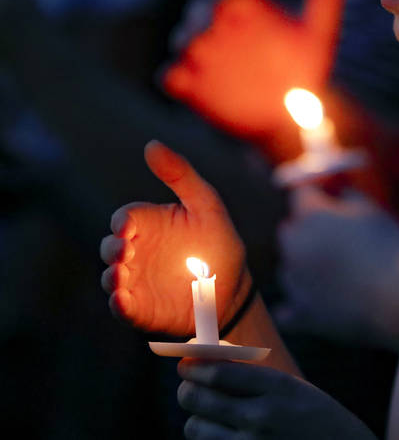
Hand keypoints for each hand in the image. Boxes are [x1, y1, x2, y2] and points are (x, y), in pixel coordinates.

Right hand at [100, 141, 251, 334]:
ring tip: (120, 277)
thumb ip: (181, 174)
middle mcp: (136, 251)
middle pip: (110, 247)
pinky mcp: (139, 307)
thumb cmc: (217, 240)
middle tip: (124, 252)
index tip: (127, 227)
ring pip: (110, 278)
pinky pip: (121, 307)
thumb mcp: (206, 203)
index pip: (124, 219)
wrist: (233, 286)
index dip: (122, 223)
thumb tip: (150, 144)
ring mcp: (135, 280)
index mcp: (149, 224)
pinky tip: (123, 301)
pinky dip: (118, 304)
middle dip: (112, 249)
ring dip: (111, 278)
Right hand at [163, 0, 346, 141]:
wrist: (295, 109)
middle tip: (211, 32)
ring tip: (205, 56)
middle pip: (198, 14)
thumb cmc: (306, 67)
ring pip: (184, 43)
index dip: (231, 2)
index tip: (238, 13)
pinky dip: (174, 77)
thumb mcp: (319, 32)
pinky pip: (172, 77)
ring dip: (188, 46)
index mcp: (247, 9)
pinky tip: (188, 83)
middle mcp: (221, 28)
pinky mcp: (193, 87)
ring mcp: (205, 57)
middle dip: (201, 20)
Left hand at [177, 360, 374, 438]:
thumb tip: (203, 354)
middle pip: (196, 398)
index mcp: (277, 387)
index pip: (216, 372)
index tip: (186, 360)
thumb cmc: (312, 415)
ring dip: (197, 417)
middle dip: (187, 387)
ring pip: (193, 427)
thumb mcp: (290, 386)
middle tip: (190, 384)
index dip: (192, 364)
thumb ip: (249, 373)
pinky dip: (209, 438)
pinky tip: (224, 432)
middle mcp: (261, 417)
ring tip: (213, 413)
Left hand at [275, 186, 398, 347]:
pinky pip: (287, 308)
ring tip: (337, 270)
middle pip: (289, 229)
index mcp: (310, 217)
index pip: (299, 193)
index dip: (316, 193)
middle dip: (306, 228)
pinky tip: (317, 301)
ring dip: (305, 264)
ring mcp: (295, 283)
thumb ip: (347, 194)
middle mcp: (294, 247)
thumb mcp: (373, 209)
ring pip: (289, 266)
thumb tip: (337, 190)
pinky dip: (299, 303)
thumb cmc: (391, 249)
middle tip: (336, 234)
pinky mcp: (301, 314)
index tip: (328, 197)